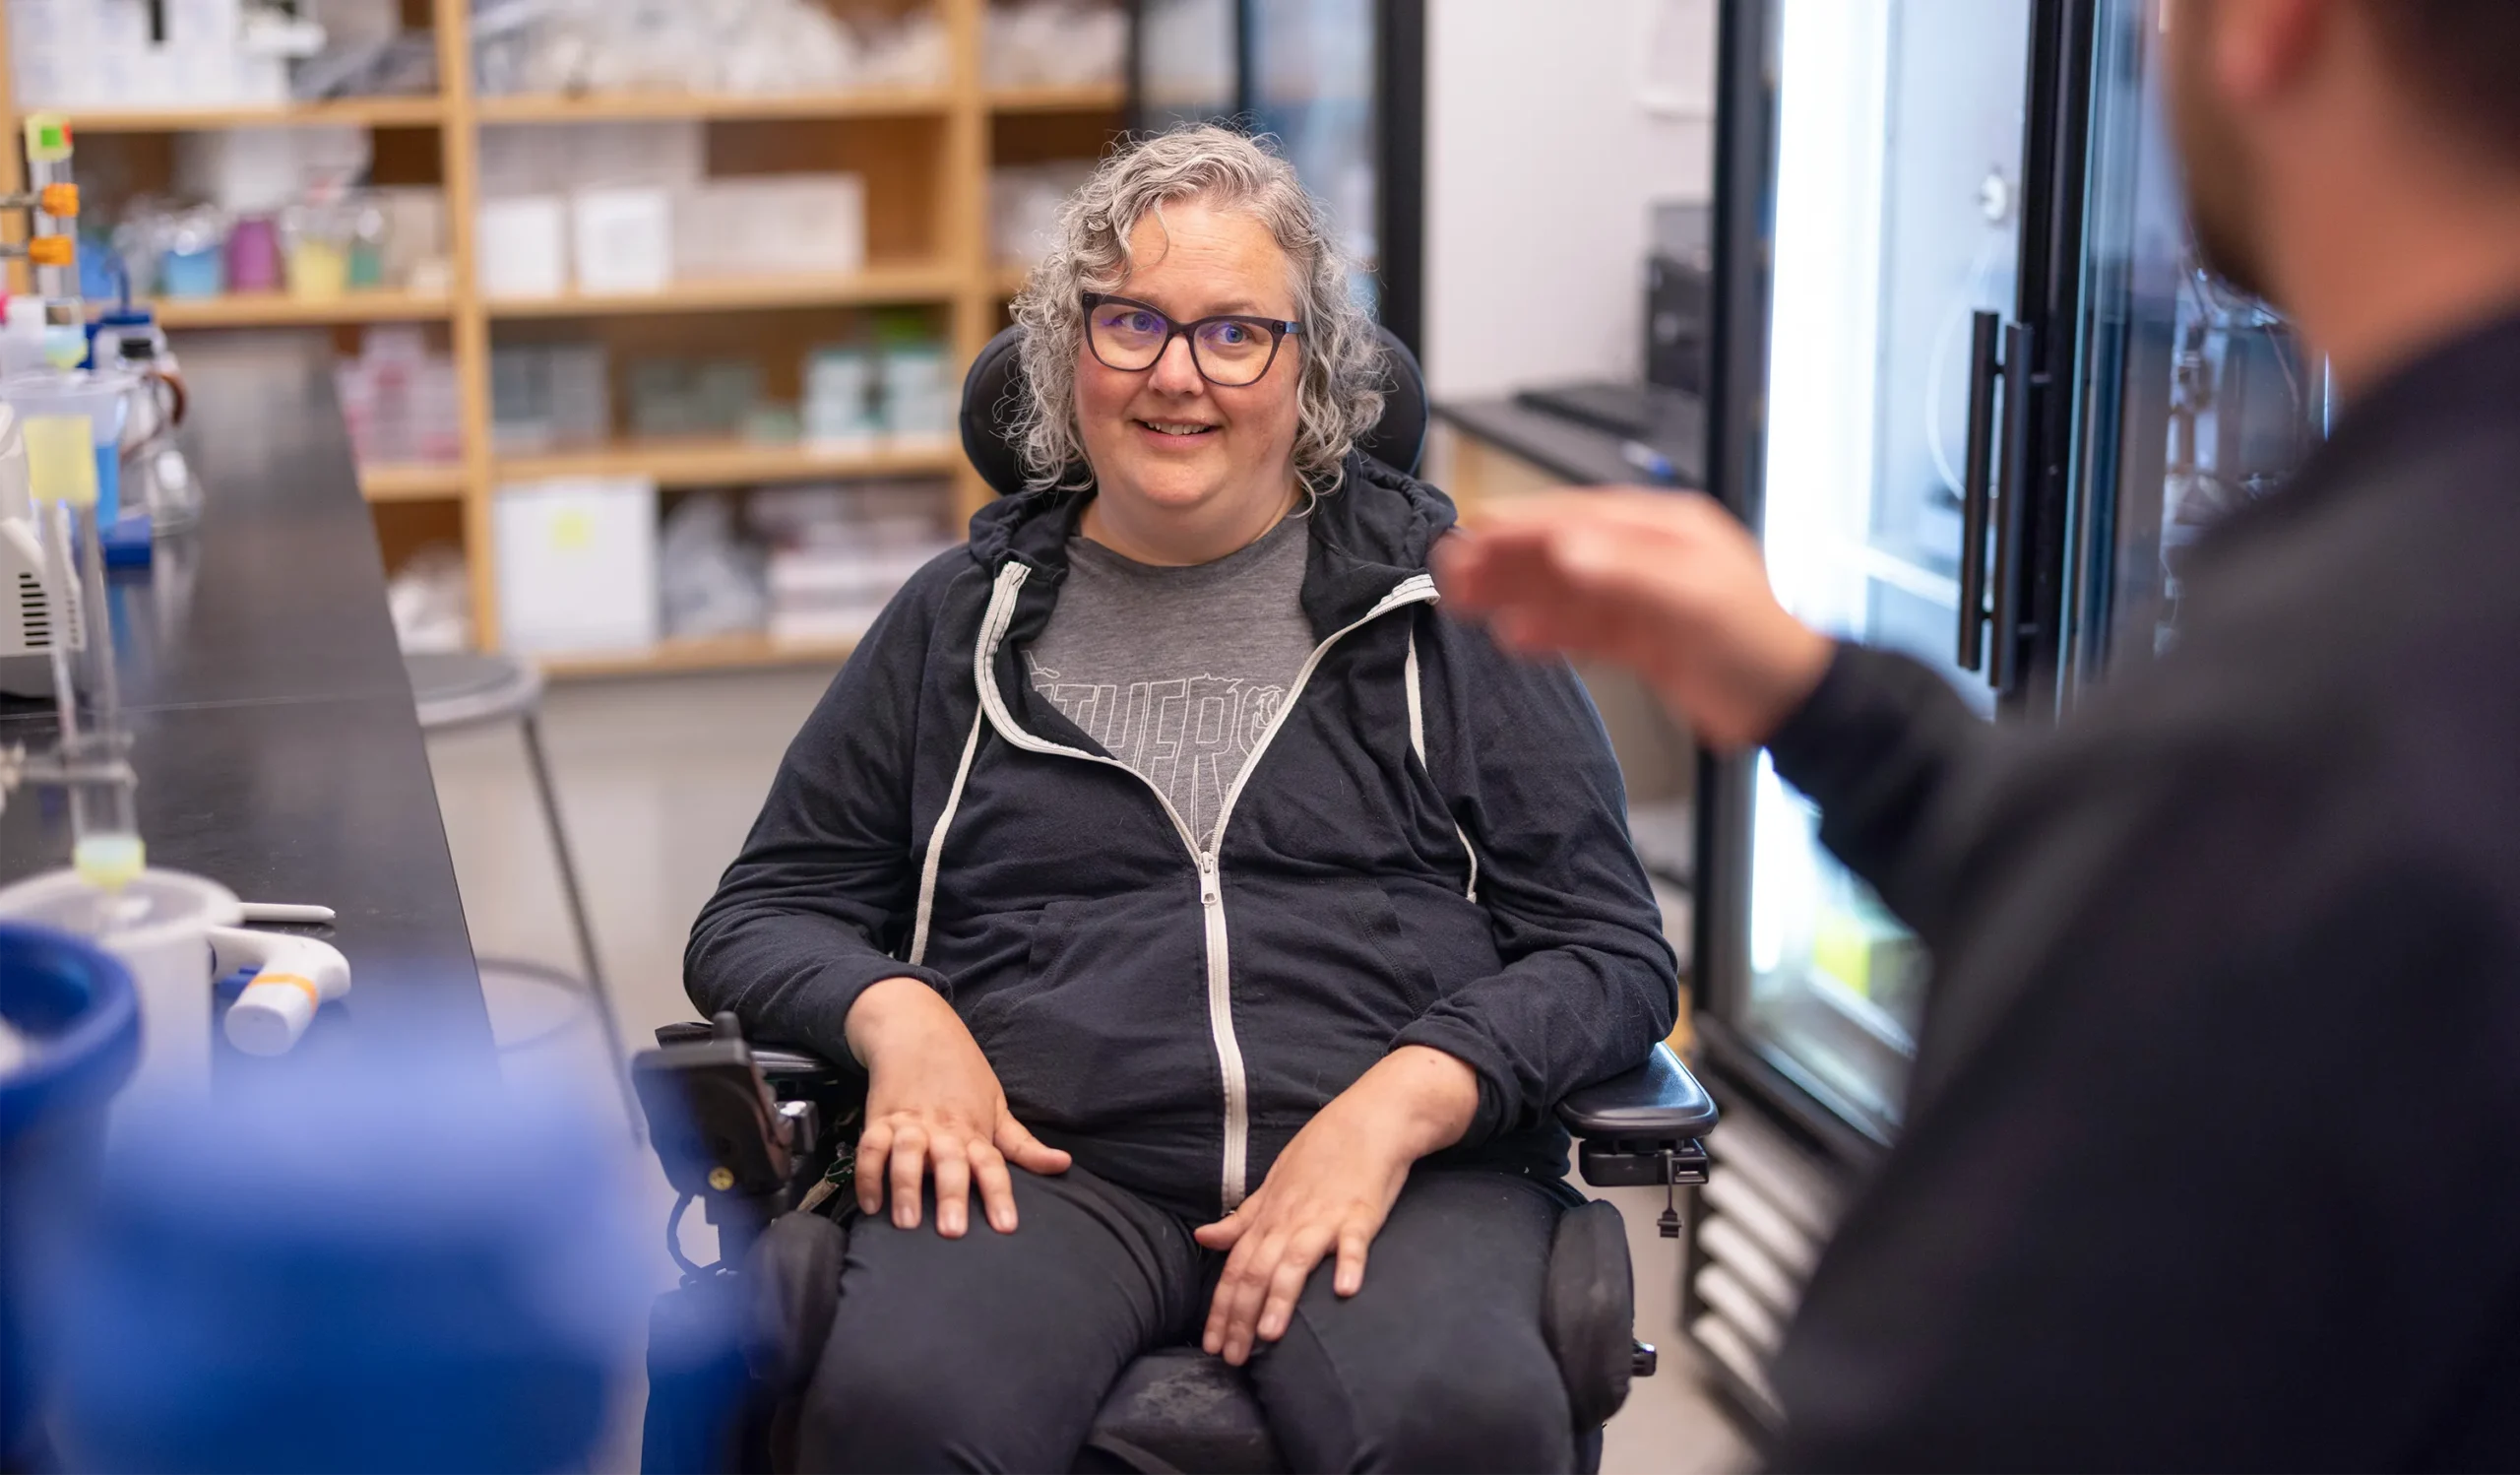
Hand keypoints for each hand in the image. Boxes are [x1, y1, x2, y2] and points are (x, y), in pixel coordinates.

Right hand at [845, 976, 1070, 1236]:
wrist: (916, 1028)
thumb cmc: (963, 1075)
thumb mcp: (997, 1105)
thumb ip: (1023, 1144)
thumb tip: (1064, 1164)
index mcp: (975, 1128)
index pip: (992, 1163)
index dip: (999, 1194)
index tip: (1005, 1226)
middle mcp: (944, 1127)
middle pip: (950, 1161)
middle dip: (951, 1194)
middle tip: (952, 1231)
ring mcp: (910, 1122)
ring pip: (907, 1153)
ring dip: (905, 1185)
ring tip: (905, 1222)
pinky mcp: (879, 1117)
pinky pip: (870, 1147)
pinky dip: (867, 1174)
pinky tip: (870, 1204)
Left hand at [1193, 1046, 1478, 1364]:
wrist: (1371, 1118)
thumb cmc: (1323, 1152)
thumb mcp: (1274, 1183)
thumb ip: (1243, 1218)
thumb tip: (1203, 1238)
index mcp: (1269, 1216)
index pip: (1235, 1267)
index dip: (1222, 1307)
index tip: (1211, 1344)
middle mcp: (1290, 1220)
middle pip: (1257, 1272)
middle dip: (1242, 1317)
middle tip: (1233, 1358)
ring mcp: (1325, 1216)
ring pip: (1295, 1261)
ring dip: (1282, 1298)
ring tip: (1271, 1335)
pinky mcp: (1362, 1212)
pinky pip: (1353, 1240)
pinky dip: (1348, 1262)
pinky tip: (1344, 1289)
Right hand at [1433, 489, 1834, 750]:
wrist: (1788, 706)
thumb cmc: (1759, 645)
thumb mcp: (1693, 599)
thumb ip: (1625, 572)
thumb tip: (1567, 551)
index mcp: (1665, 529)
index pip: (1577, 518)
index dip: (1522, 525)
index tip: (1474, 530)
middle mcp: (1648, 557)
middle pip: (1561, 550)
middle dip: (1505, 559)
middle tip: (1451, 568)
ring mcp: (1641, 599)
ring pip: (1562, 589)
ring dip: (1513, 594)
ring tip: (1464, 600)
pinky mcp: (1638, 640)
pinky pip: (1580, 628)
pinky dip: (1545, 631)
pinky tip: (1514, 635)